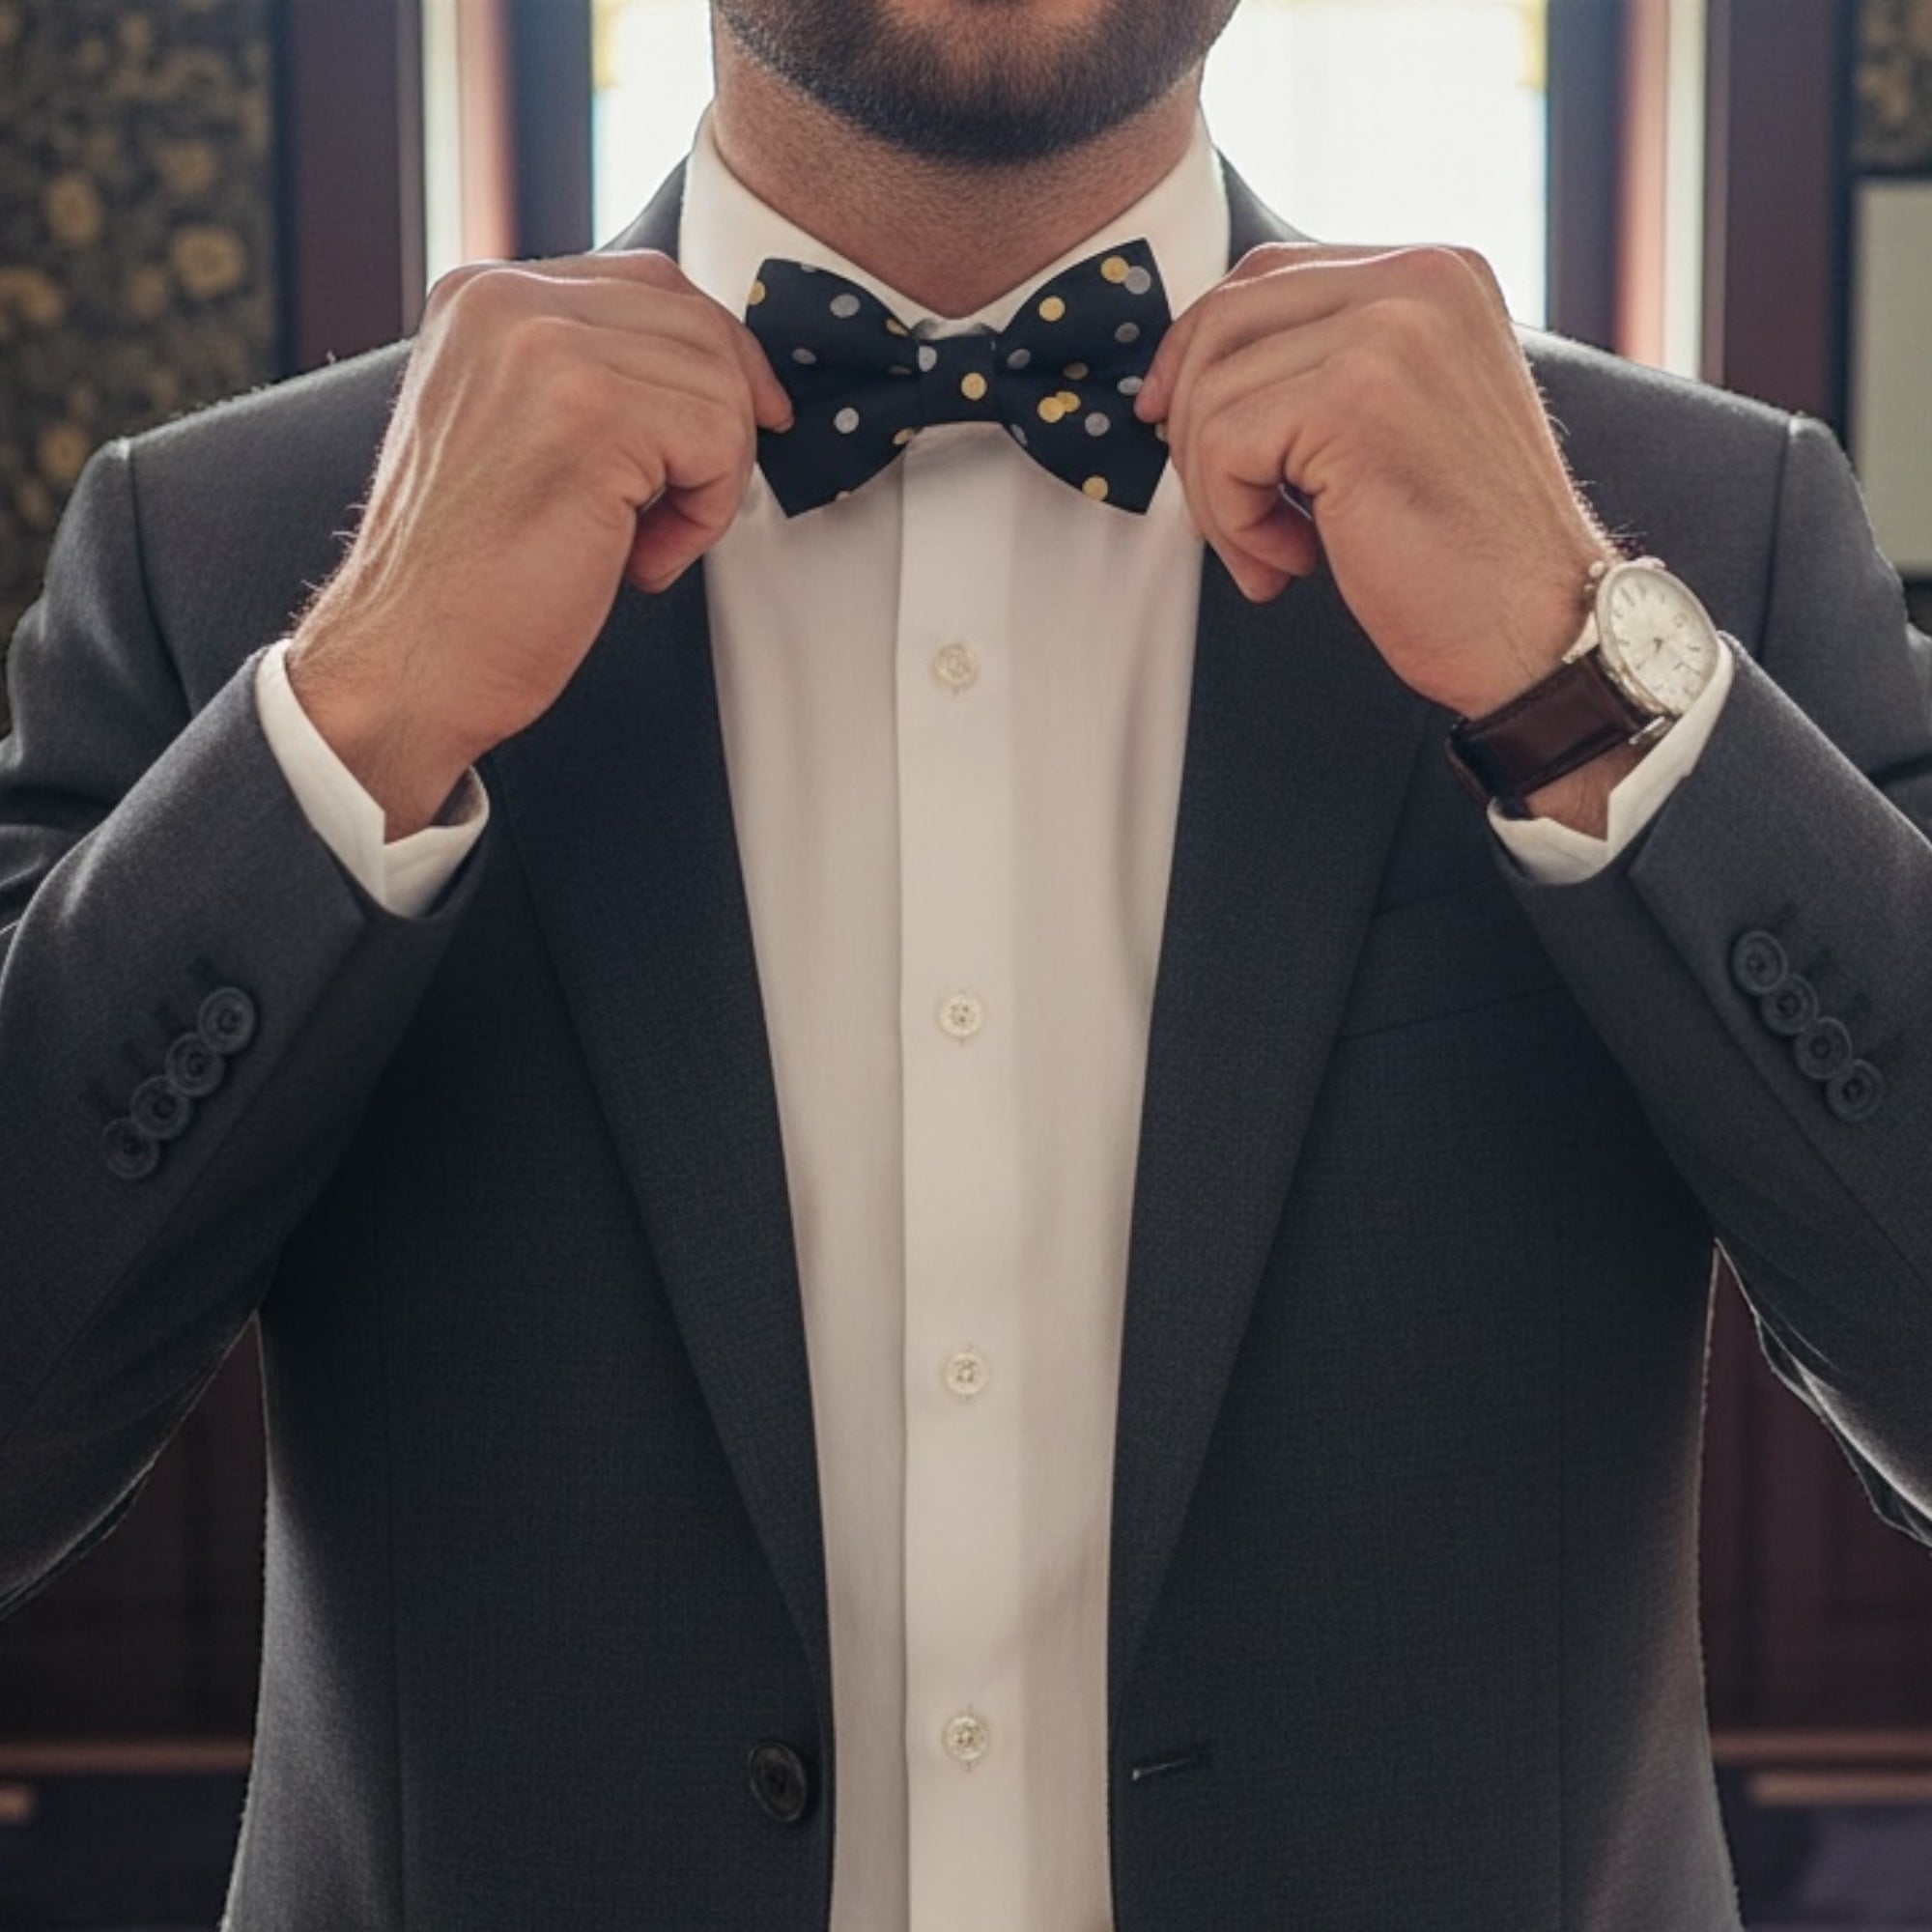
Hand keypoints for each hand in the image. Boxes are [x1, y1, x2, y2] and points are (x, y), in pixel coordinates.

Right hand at [286, 249, 792, 835]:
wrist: (408, 660)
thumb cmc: (466, 580)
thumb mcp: (514, 433)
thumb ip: (583, 377)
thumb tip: (709, 366)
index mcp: (480, 297)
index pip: (650, 282)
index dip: (714, 361)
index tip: (739, 424)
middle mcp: (505, 301)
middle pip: (697, 323)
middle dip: (723, 423)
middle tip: (686, 507)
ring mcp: (546, 347)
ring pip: (720, 383)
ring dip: (709, 481)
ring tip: (643, 542)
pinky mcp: (593, 410)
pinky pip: (721, 439)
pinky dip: (705, 516)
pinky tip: (641, 559)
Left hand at [1134, 242, 1620, 719]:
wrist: (1539, 628)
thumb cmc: (1465, 552)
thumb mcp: (1397, 419)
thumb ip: (1325, 365)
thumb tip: (1191, 367)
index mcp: (1435, 274)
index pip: (1265, 274)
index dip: (1196, 349)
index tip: (1169, 418)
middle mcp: (1420, 281)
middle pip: (1225, 319)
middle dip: (1192, 426)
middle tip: (1226, 511)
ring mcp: (1390, 331)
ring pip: (1212, 393)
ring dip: (1218, 496)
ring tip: (1274, 550)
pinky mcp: (1353, 397)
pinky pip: (1223, 446)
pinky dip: (1235, 522)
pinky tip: (1296, 558)